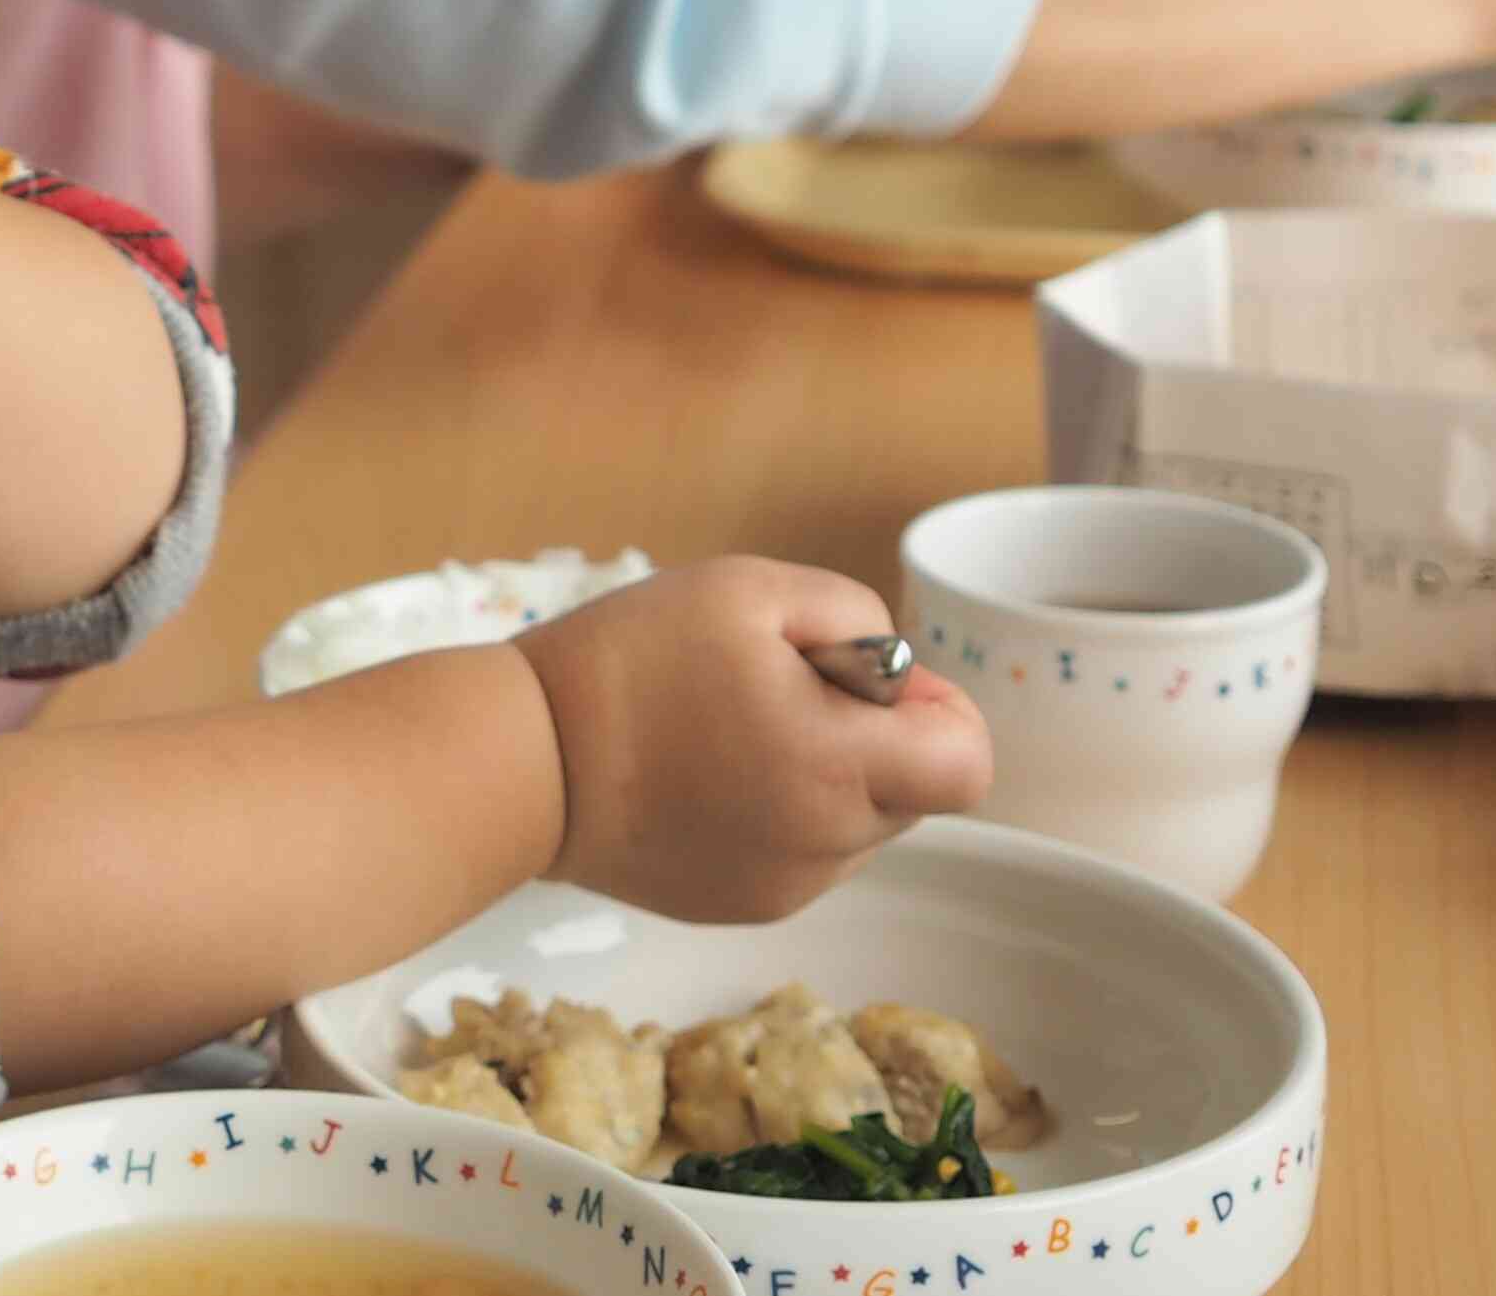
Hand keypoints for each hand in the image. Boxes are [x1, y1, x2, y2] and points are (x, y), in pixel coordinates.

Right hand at [513, 558, 990, 922]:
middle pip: (911, 792)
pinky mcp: (741, 907)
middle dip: (870, 738)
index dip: (937, 712)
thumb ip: (853, 618)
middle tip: (775, 693)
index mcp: (840, 766)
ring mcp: (786, 888)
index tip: (863, 681)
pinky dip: (776, 815)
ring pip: (855, 827)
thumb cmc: (633, 660)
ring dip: (824, 779)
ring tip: (727, 736)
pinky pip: (801, 855)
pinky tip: (703, 779)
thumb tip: (892, 674)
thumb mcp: (749, 588)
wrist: (527, 761)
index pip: (968, 764)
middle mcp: (829, 845)